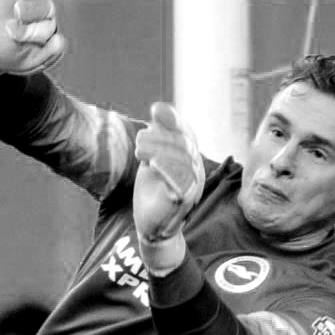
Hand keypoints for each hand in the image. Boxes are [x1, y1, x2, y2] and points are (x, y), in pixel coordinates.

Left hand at [132, 101, 203, 270]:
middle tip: (138, 142)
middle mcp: (196, 169)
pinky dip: (168, 170)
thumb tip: (158, 109)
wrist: (151, 225)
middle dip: (160, 138)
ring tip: (139, 152)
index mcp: (190, 157)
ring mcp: (193, 185)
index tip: (155, 110)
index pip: (186, 133)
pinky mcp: (185, 200)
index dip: (173, 119)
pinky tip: (153, 164)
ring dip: (160, 151)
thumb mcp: (152, 159)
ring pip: (184, 161)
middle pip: (184, 145)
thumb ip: (156, 138)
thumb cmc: (152, 191)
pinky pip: (182, 182)